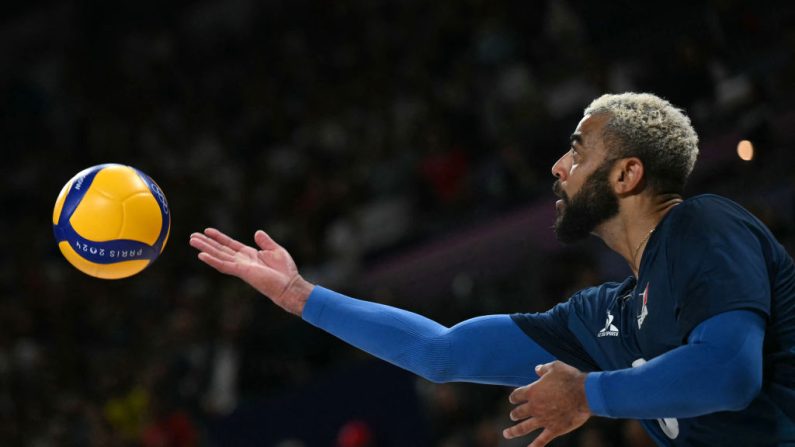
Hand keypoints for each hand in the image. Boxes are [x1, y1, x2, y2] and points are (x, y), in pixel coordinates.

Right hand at [189, 228, 313, 314]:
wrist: (289, 285)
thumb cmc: (285, 271)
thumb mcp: (276, 250)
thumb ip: (265, 241)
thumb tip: (257, 232)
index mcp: (249, 255)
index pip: (230, 245)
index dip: (219, 237)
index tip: (207, 230)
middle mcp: (242, 261)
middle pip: (220, 250)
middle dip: (207, 243)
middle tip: (192, 236)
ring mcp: (240, 267)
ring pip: (218, 256)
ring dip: (205, 249)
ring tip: (192, 241)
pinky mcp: (242, 272)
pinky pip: (224, 265)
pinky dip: (213, 260)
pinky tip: (202, 255)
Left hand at [503, 361, 590, 446]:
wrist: (585, 394)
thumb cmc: (570, 378)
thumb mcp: (555, 367)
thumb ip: (544, 368)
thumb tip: (537, 369)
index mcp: (533, 391)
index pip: (516, 395)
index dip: (513, 397)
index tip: (512, 399)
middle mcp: (534, 407)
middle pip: (518, 413)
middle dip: (514, 414)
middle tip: (513, 416)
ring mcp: (543, 420)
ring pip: (523, 428)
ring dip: (513, 431)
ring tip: (506, 433)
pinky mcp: (554, 429)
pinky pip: (541, 441)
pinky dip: (534, 446)